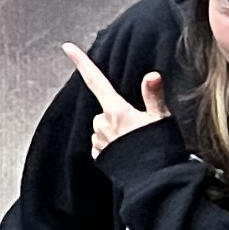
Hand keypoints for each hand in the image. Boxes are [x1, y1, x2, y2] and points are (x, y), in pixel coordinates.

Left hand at [63, 43, 171, 158]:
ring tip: (135, 141)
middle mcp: (102, 124)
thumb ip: (153, 96)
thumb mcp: (161, 120)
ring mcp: (99, 141)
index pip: (96, 80)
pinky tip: (127, 151)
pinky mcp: (99, 157)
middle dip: (118, 114)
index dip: (82, 62)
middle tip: (139, 126)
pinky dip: (112, 145)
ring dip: (115, 130)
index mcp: (116, 110)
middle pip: (105, 109)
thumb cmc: (159, 150)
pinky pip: (102, 145)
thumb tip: (152, 75)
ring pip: (102, 127)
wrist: (154, 182)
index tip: (67, 47)